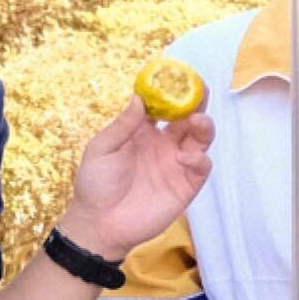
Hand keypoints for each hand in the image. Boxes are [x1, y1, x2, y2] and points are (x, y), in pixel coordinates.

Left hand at [59, 97, 216, 259]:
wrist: (100, 224)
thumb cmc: (95, 184)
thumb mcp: (102, 149)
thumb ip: (123, 125)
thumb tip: (138, 97)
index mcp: (142, 132)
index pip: (163, 106)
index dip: (171, 90)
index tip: (177, 75)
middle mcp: (164, 144)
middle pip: (187, 118)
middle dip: (196, 103)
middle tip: (201, 91)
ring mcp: (177, 163)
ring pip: (199, 139)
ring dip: (203, 126)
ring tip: (199, 120)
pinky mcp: (186, 185)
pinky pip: (201, 166)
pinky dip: (199, 158)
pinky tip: (187, 157)